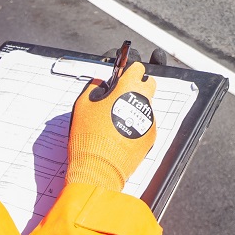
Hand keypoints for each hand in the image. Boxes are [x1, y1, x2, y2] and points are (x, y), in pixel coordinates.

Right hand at [66, 59, 157, 190]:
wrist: (98, 167)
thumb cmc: (89, 135)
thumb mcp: (83, 105)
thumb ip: (94, 88)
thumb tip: (101, 84)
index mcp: (127, 88)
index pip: (138, 67)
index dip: (129, 70)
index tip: (123, 76)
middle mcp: (143, 101)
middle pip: (149, 83)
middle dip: (139, 85)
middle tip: (123, 94)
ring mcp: (150, 119)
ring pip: (147, 105)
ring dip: (136, 107)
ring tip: (118, 119)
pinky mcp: (151, 136)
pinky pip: (147, 123)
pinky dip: (138, 125)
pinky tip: (122, 134)